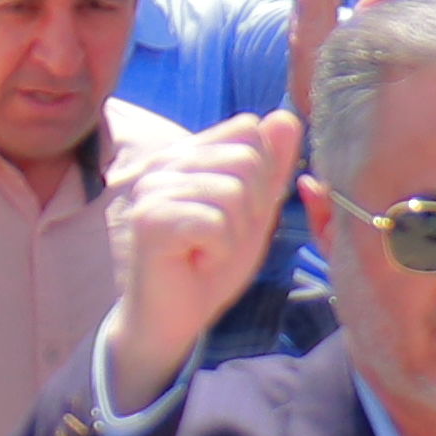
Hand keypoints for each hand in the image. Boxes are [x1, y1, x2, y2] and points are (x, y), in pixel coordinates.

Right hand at [106, 112, 297, 405]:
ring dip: (234, 235)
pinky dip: (218, 252)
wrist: (172, 318)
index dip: (261, 176)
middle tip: (221, 238)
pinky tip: (197, 262)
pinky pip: (215, 223)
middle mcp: (165, 161)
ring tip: (208, 251)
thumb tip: (284, 118)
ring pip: (233, 192)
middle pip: (246, 159)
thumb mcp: (254, 212)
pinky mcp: (150, 220)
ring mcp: (153, 188)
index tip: (237, 213)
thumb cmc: (209, 264)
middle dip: (251, 209)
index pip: (248, 130)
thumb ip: (271, 167)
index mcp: (188, 153)